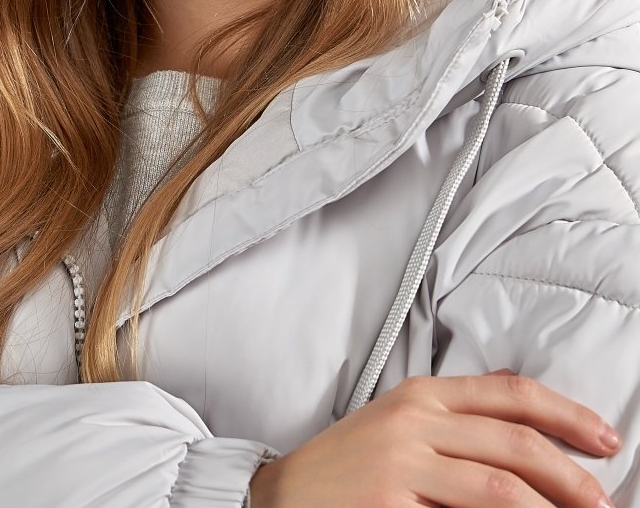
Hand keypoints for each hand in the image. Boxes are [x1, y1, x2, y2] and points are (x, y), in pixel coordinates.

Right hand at [249, 369, 619, 506]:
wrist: (285, 497)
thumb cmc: (348, 465)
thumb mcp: (400, 420)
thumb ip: (455, 416)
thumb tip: (522, 414)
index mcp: (423, 394)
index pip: (509, 392)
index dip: (565, 414)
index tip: (604, 439)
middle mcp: (416, 421)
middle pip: (515, 442)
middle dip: (572, 476)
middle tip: (605, 503)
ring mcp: (403, 465)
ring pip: (500, 487)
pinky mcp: (392, 506)